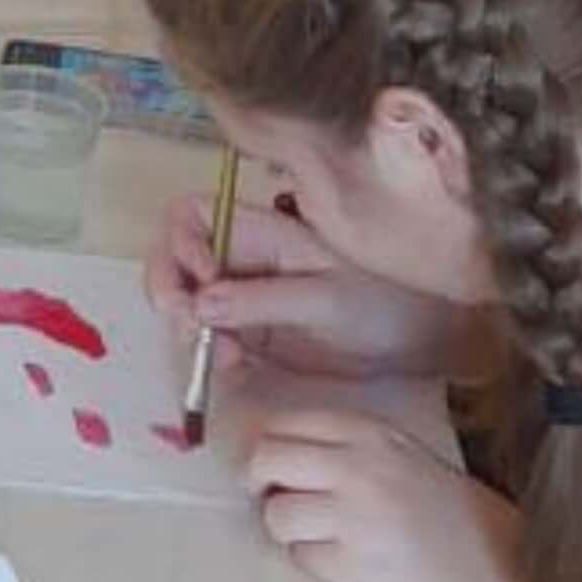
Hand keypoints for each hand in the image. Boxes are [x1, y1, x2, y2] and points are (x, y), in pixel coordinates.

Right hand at [147, 198, 466, 380]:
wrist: (414, 341)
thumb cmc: (377, 303)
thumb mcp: (324, 299)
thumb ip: (263, 299)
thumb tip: (201, 301)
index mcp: (258, 230)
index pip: (191, 214)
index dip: (181, 243)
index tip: (200, 283)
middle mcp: (239, 256)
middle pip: (173, 255)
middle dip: (168, 288)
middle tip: (188, 328)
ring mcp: (240, 294)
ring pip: (183, 299)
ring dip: (187, 327)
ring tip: (223, 356)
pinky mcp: (246, 332)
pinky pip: (206, 336)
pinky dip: (206, 352)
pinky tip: (232, 366)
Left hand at [246, 408, 521, 581]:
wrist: (497, 563)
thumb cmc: (446, 510)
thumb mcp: (397, 452)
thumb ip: (343, 442)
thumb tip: (278, 448)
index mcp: (367, 431)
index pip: (285, 422)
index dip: (269, 444)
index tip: (270, 462)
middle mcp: (356, 466)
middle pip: (267, 458)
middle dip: (261, 481)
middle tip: (272, 495)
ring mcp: (354, 516)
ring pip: (278, 514)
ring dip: (289, 529)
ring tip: (319, 533)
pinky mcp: (355, 564)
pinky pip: (302, 557)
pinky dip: (313, 561)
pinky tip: (344, 558)